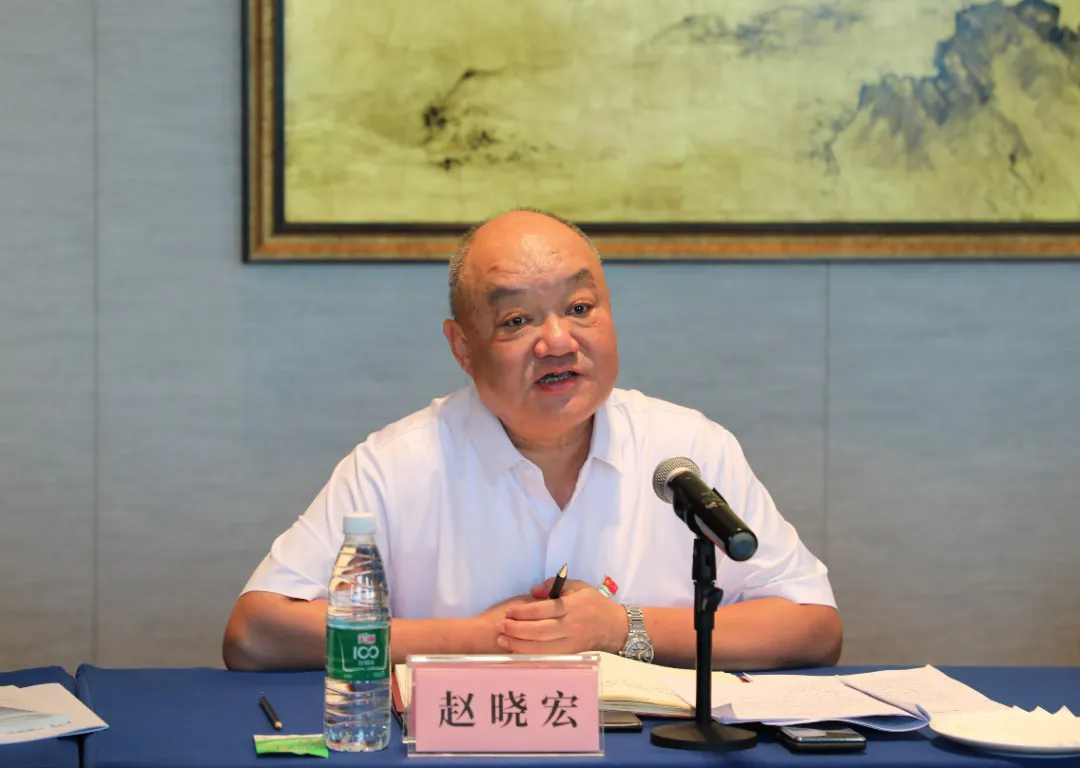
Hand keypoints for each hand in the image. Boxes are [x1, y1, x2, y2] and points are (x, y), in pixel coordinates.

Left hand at [497, 581, 625, 654]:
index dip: (524, 612)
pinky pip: (547, 656)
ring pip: (542, 647)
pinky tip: (517, 651)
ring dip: (519, 644)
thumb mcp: (579, 586)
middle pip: (540, 630)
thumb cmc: (595, 604)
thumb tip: (533, 590)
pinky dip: (531, 655)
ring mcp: (571, 642)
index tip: (509, 611)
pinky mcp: (570, 654)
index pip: (544, 610)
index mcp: (572, 606)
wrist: (614, 627)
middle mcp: (571, 626)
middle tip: (500, 626)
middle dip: (517, 629)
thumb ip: (555, 585)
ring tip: (502, 640)